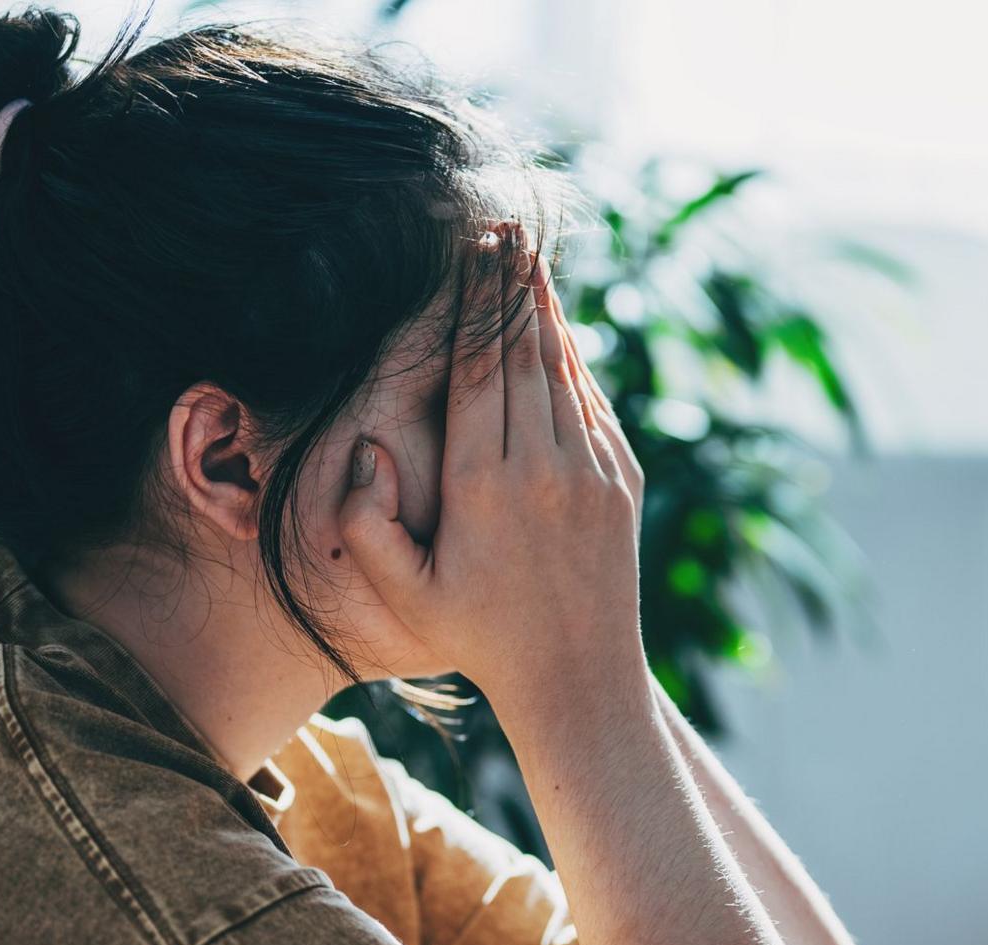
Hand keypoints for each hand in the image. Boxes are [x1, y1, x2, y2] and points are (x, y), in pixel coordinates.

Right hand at [336, 224, 645, 707]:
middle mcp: (543, 468)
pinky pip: (591, 401)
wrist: (577, 675)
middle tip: (499, 226)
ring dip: (544, 309)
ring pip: (563, 368)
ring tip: (527, 255)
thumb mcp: (403, 592)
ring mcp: (591, 470)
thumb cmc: (478, 636)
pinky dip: (572, 356)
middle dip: (509, 286)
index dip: (471, 305)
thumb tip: (370, 451)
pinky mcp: (621, 479)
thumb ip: (365, 524)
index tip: (467, 253)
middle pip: (521, 352)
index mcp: (484, 486)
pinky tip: (555, 325)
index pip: (475, 371)